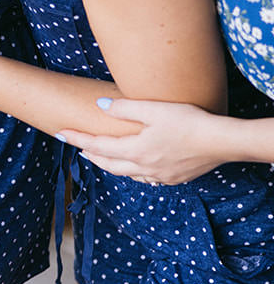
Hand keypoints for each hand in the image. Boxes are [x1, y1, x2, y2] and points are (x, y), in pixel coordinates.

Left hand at [60, 98, 233, 184]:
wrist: (224, 142)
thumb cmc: (189, 122)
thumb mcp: (153, 109)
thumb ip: (124, 108)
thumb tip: (100, 106)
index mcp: (136, 151)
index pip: (97, 146)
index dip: (76, 139)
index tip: (59, 133)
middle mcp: (145, 167)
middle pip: (109, 164)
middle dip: (91, 155)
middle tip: (79, 147)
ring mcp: (161, 175)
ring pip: (128, 173)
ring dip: (111, 165)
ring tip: (103, 156)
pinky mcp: (176, 177)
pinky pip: (147, 177)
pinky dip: (134, 171)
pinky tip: (137, 166)